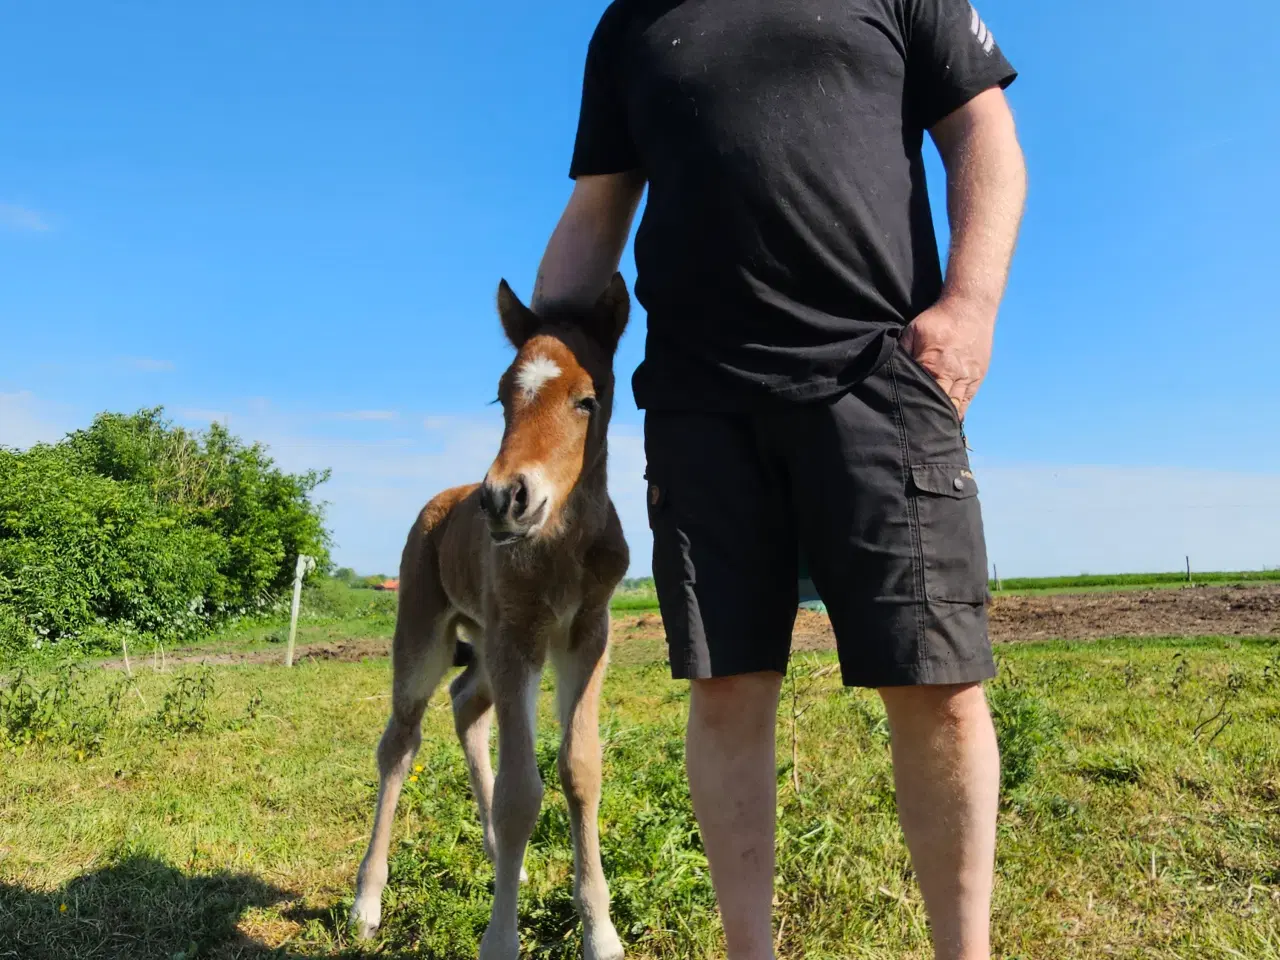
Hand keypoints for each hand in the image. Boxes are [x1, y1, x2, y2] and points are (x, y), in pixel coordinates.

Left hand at [899, 298, 996, 420]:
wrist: (970, 306)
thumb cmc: (937, 318)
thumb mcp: (912, 332)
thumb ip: (903, 354)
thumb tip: (891, 372)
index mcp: (932, 365)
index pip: (920, 396)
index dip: (914, 411)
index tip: (906, 424)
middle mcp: (952, 375)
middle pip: (940, 407)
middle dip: (929, 420)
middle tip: (918, 435)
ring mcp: (968, 377)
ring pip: (955, 407)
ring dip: (944, 418)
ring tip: (932, 432)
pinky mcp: (978, 375)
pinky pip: (967, 400)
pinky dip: (958, 410)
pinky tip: (948, 419)